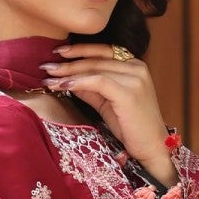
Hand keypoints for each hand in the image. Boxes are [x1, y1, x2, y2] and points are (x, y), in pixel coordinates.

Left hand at [40, 43, 174, 182]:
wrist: (152, 148)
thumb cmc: (132, 129)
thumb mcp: (107, 104)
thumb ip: (91, 89)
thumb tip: (67, 79)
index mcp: (134, 65)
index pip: (102, 51)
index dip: (79, 50)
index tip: (58, 52)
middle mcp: (136, 67)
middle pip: (96, 59)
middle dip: (68, 63)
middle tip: (45, 66)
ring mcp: (134, 78)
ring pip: (95, 69)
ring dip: (68, 73)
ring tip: (49, 79)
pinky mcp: (129, 92)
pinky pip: (98, 82)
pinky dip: (79, 83)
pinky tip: (63, 86)